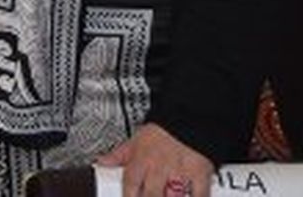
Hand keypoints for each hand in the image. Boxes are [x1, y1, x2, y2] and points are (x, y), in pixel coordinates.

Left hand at [97, 123, 213, 196]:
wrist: (189, 115)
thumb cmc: (161, 131)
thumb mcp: (135, 140)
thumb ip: (119, 155)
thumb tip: (102, 162)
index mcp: (140, 160)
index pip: (129, 187)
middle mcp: (158, 167)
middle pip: (151, 196)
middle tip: (151, 196)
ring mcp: (179, 171)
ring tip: (168, 195)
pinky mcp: (200, 173)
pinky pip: (199, 194)